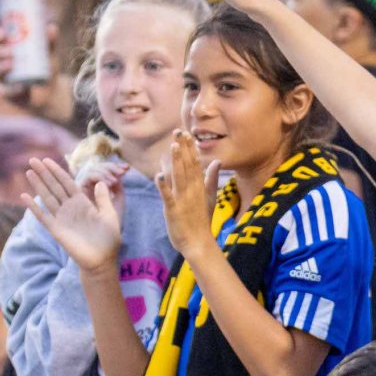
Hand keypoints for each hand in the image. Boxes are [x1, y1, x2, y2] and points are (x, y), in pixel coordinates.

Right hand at [0, 23, 69, 117]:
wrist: (51, 92)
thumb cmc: (46, 67)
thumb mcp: (49, 53)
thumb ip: (50, 41)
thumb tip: (52, 28)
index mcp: (6, 49)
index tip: (3, 33)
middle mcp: (0, 62)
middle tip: (11, 52)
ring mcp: (2, 79)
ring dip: (1, 67)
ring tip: (12, 65)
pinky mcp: (6, 93)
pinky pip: (5, 91)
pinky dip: (12, 89)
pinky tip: (20, 86)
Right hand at [22, 158, 120, 273]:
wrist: (102, 259)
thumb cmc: (108, 238)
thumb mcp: (109, 214)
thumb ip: (103, 198)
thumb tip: (100, 182)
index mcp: (82, 202)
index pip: (67, 182)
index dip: (57, 171)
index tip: (48, 160)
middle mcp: (70, 208)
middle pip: (54, 186)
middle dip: (44, 173)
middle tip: (33, 159)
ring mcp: (62, 218)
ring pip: (47, 197)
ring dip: (38, 184)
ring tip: (29, 171)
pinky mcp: (56, 230)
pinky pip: (43, 216)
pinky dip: (33, 207)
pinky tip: (24, 196)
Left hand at [154, 130, 220, 257]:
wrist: (199, 243)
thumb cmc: (202, 221)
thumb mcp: (211, 198)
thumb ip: (212, 179)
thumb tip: (217, 161)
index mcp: (199, 187)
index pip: (195, 163)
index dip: (190, 148)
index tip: (186, 134)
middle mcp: (192, 191)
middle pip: (187, 166)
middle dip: (182, 149)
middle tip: (178, 132)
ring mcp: (183, 200)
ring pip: (179, 177)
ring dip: (176, 162)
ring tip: (172, 146)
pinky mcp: (174, 211)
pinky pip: (168, 197)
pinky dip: (163, 187)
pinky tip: (158, 175)